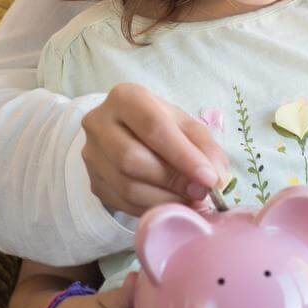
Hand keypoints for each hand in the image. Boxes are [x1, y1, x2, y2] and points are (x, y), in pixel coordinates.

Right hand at [81, 82, 228, 216]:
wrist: (125, 133)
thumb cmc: (159, 125)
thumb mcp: (184, 125)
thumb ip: (204, 147)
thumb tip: (216, 179)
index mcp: (125, 98)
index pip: (153, 127)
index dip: (184, 156)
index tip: (209, 178)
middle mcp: (99, 123)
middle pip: (132, 159)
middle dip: (173, 180)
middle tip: (201, 192)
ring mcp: (91, 155)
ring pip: (127, 186)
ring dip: (165, 199)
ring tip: (189, 199)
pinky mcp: (93, 182)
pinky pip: (124, 203)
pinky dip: (153, 209)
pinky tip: (170, 204)